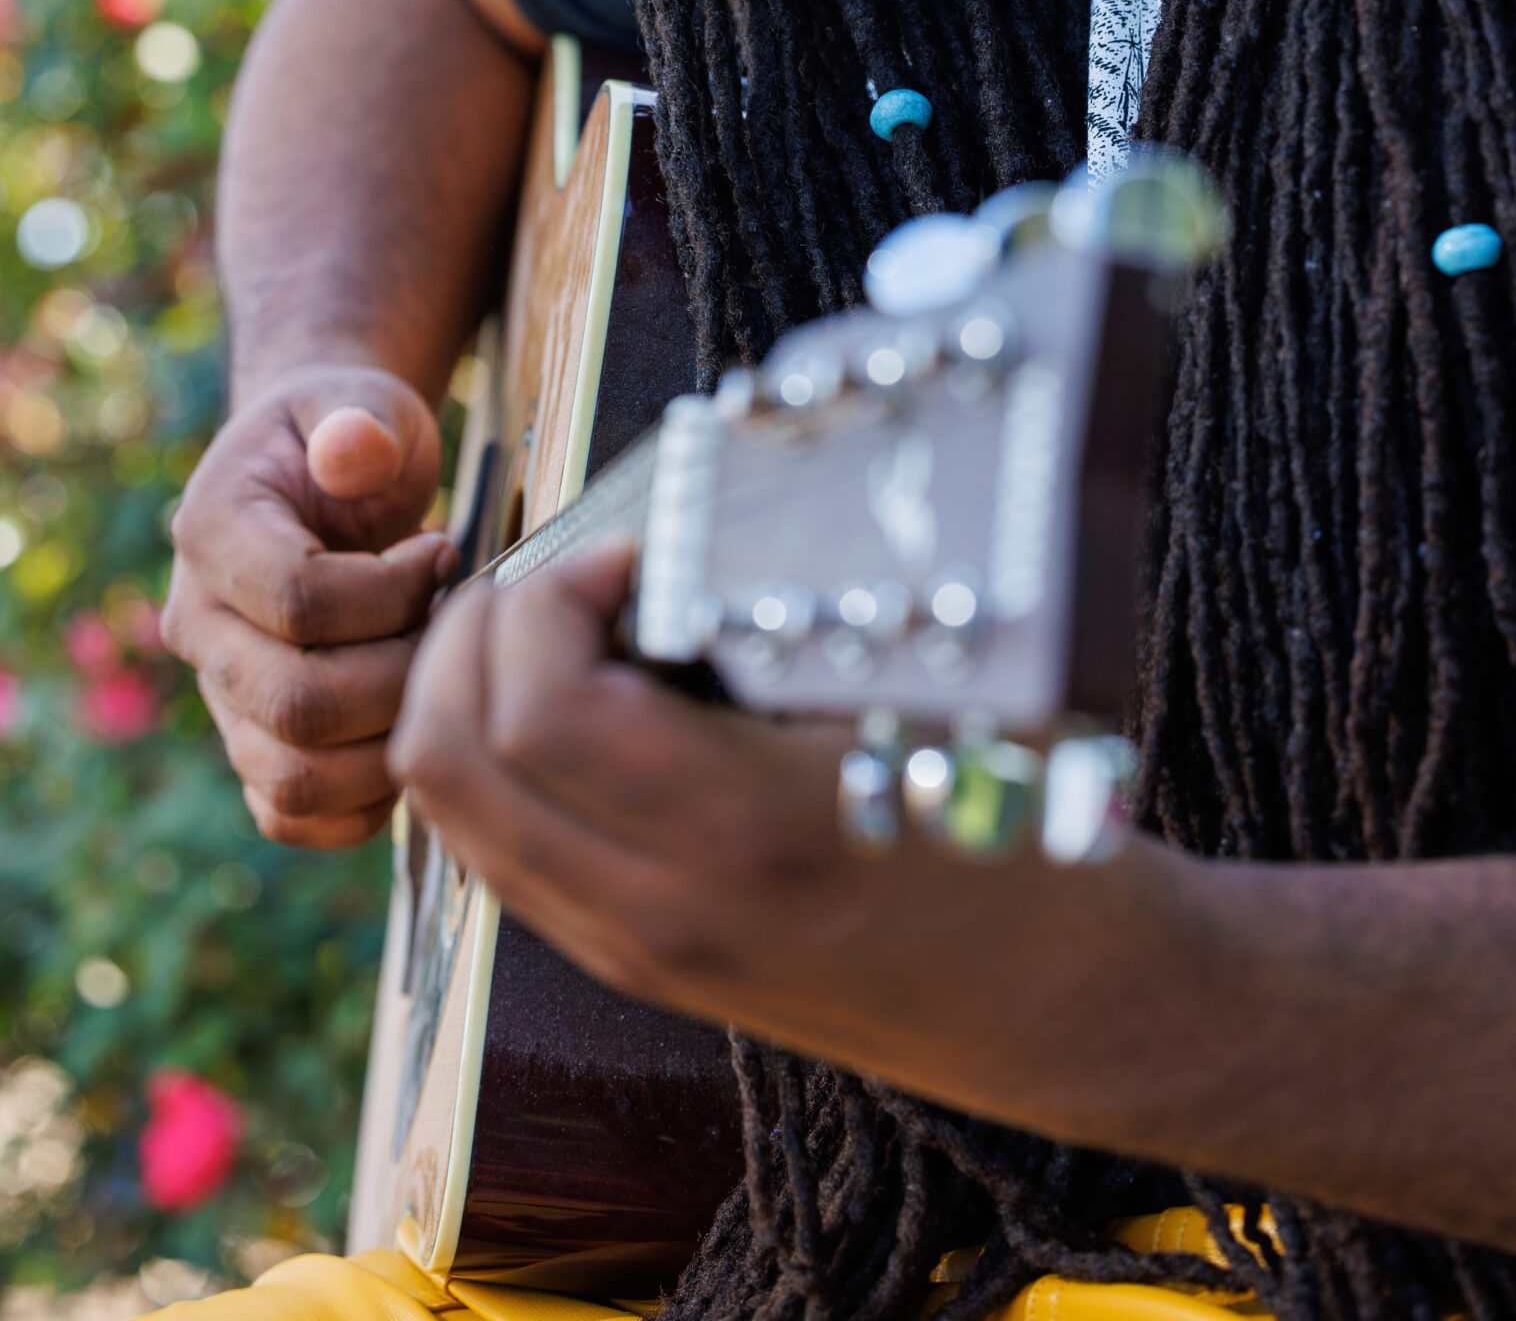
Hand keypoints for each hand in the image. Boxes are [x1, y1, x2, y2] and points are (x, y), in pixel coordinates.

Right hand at [163, 365, 456, 847]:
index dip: (392, 590)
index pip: (298, 602)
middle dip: (404, 674)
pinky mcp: (253, 744)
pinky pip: (294, 815)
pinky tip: (412, 727)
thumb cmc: (352, 433)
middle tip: (453, 627)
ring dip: (393, 742)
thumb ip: (360, 420)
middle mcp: (199, 626)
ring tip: (436, 676)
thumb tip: (354, 451)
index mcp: (211, 533)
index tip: (440, 551)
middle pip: (298, 705)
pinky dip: (365, 801)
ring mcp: (222, 696)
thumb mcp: (363, 400)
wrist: (322, 472)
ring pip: (295, 778)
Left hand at [386, 547, 1163, 1114]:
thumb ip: (818, 610)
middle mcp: (662, 908)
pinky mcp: (634, 963)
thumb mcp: (952, 695)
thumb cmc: (1033, 831)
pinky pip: (492, 850)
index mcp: (748, 830)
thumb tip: (704, 501)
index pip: (539, 709)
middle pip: (443, 758)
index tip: (630, 552)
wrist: (1072, 1013)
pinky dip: (492, 758)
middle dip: (476, 629)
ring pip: (446, 811)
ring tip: (567, 625)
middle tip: (570, 575)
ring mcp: (635, 949)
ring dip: (468, 690)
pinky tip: (580, 701)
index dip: (553, 594)